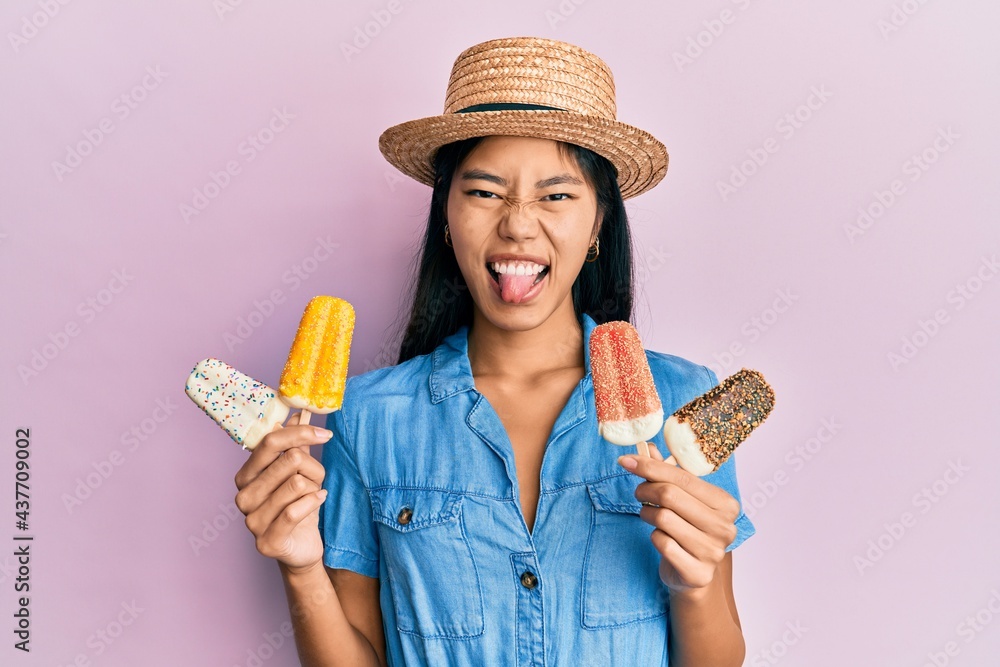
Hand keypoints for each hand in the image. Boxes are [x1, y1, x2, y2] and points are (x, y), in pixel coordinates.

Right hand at [234, 411, 331, 572]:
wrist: (301, 547)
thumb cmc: (299, 506)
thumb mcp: (298, 472)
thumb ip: (295, 445)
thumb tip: (298, 414)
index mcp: (246, 475)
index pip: (270, 441)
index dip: (300, 433)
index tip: (325, 433)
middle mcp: (243, 496)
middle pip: (288, 459)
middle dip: (312, 467)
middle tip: (316, 479)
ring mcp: (252, 521)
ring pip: (297, 483)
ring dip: (315, 487)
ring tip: (314, 495)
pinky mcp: (267, 541)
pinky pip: (296, 510)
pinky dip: (315, 501)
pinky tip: (319, 501)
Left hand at [618, 445, 740, 593]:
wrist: (694, 573)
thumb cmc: (688, 528)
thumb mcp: (684, 498)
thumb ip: (668, 473)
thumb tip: (649, 448)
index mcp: (726, 504)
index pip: (682, 477)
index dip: (651, 467)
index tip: (627, 461)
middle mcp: (724, 527)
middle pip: (670, 495)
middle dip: (646, 489)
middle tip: (639, 492)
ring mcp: (713, 552)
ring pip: (663, 518)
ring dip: (647, 513)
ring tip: (648, 514)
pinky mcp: (697, 572)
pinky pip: (662, 543)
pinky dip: (654, 536)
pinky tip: (660, 538)